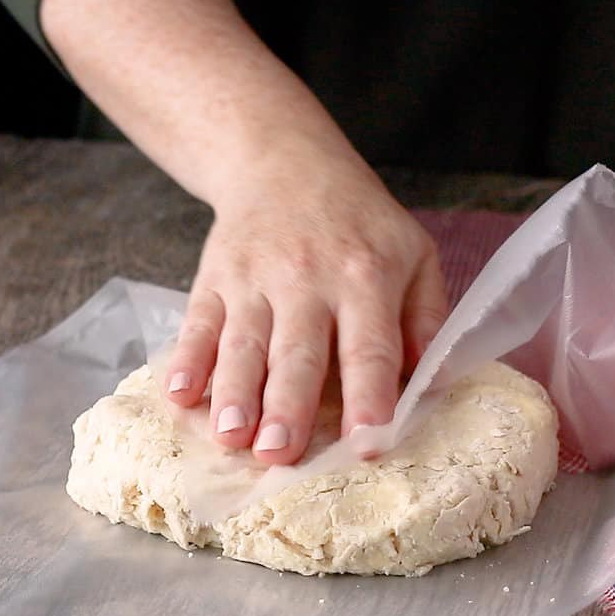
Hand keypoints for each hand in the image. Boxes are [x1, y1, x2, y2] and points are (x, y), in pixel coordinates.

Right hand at [161, 161, 447, 464]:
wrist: (285, 161)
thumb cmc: (359, 222)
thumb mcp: (414, 253)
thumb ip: (427, 318)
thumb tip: (434, 382)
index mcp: (366, 276)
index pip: (368, 346)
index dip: (368, 396)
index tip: (367, 443)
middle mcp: (308, 278)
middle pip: (298, 352)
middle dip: (288, 406)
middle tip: (279, 454)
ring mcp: (255, 278)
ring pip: (244, 343)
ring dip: (235, 393)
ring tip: (231, 437)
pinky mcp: (214, 278)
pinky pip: (198, 324)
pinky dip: (186, 360)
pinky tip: (180, 395)